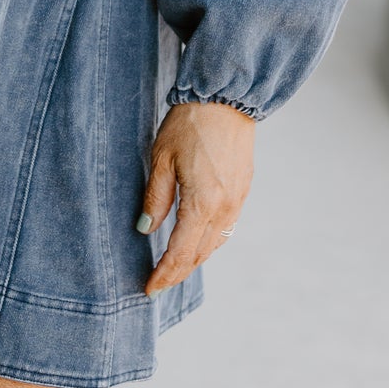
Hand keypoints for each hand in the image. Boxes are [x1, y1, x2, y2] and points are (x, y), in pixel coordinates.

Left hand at [138, 101, 255, 296]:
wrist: (226, 99)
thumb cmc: (189, 124)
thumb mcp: (162, 158)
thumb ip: (155, 198)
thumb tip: (146, 230)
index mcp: (203, 203)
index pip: (181, 253)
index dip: (164, 274)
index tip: (149, 288)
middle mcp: (224, 209)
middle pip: (199, 255)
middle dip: (177, 273)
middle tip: (157, 284)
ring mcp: (237, 201)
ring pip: (214, 245)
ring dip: (193, 260)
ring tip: (173, 268)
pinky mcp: (243, 191)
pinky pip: (225, 228)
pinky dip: (208, 242)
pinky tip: (194, 241)